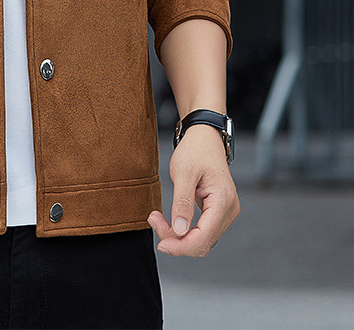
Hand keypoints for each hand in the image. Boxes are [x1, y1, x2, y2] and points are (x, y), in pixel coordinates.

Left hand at [148, 123, 239, 256]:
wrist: (204, 138)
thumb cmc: (195, 150)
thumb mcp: (183, 173)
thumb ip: (182, 202)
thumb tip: (180, 231)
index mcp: (223, 201)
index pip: (203, 237)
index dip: (181, 246)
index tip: (161, 244)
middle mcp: (229, 211)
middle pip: (202, 243)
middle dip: (177, 240)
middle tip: (154, 220)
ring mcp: (225, 213)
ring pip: (201, 239)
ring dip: (179, 236)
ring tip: (157, 218)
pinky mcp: (217, 212)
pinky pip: (201, 231)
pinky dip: (184, 230)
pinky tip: (169, 220)